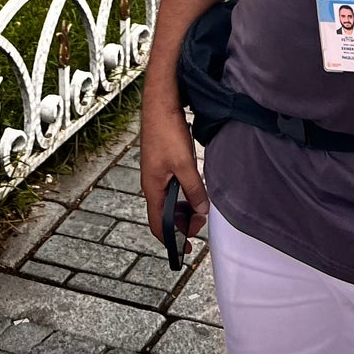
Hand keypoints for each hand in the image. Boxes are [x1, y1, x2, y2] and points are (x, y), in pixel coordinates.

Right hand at [141, 97, 208, 248]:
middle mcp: (151, 184)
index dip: (172, 240)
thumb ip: (194, 190)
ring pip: (168, 200)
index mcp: (152, 188)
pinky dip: (182, 194)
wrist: (160, 104)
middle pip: (164, 214)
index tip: (188, 249)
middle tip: (201, 224)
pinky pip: (170, 187)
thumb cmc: (167, 132)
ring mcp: (155, 173)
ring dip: (183, 208)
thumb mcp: (185, 165)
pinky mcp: (161, 163)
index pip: (158, 225)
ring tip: (199, 208)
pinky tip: (193, 189)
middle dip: (182, 224)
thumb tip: (202, 211)